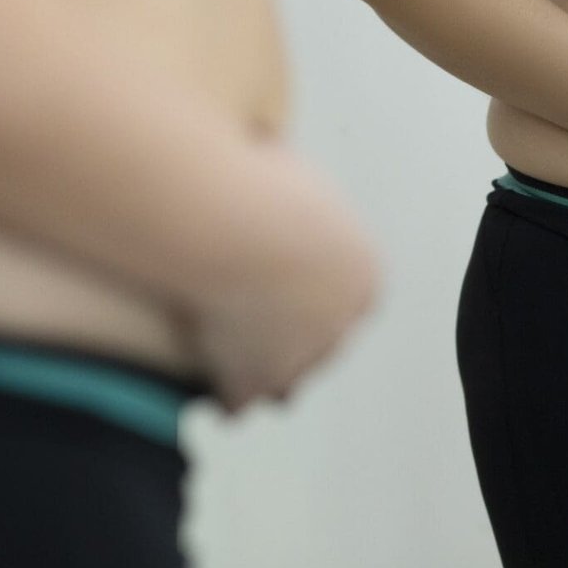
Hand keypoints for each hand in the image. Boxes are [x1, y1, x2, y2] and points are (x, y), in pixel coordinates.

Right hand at [181, 145, 380, 413]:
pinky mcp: (254, 379)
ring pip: (287, 381)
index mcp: (361, 276)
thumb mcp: (291, 173)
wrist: (231, 223)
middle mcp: (341, 323)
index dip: (317, 293)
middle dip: (291, 334)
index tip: (289, 286)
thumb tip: (273, 168)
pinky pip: (241, 398)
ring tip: (232, 358)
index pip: (352, 297)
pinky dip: (224, 390)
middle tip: (255, 322)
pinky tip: (206, 383)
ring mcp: (299, 358)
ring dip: (263, 372)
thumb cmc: (261, 187)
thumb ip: (292, 191)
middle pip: (322, 341)